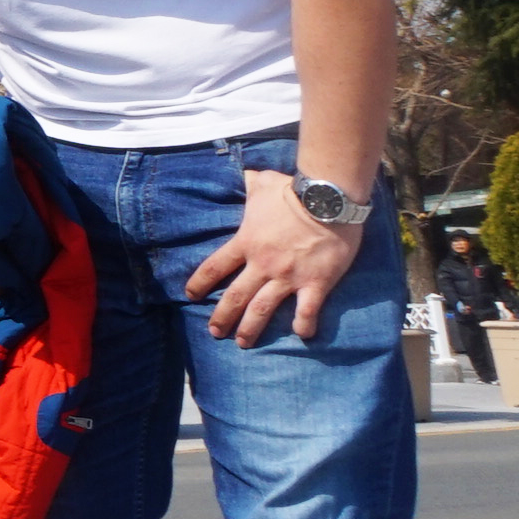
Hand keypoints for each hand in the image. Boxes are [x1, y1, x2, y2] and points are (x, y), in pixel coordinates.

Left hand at [184, 167, 363, 343]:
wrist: (327, 200)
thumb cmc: (293, 191)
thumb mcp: (263, 183)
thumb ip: (251, 183)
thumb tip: (246, 174)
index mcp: (246, 243)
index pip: (215, 266)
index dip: (200, 283)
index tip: (191, 296)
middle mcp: (263, 264)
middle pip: (235, 296)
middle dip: (222, 317)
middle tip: (214, 332)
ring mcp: (288, 277)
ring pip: (263, 309)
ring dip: (251, 328)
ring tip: (243, 343)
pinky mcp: (316, 283)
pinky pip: (307, 311)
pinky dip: (304, 325)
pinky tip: (302, 336)